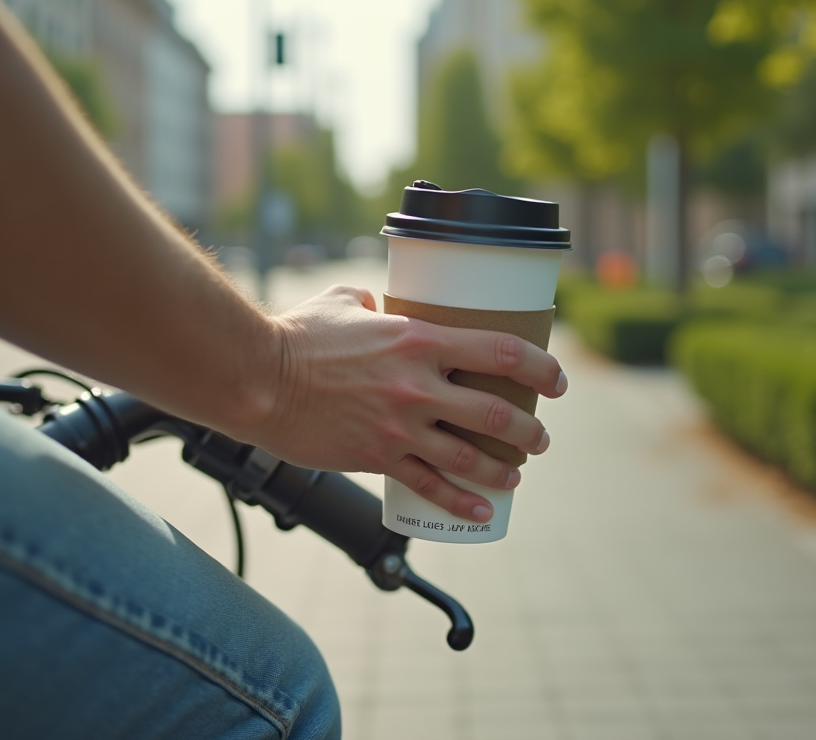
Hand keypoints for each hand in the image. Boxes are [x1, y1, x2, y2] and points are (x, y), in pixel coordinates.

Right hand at [252, 285, 567, 522]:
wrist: (259, 381)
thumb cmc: (297, 336)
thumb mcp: (344, 302)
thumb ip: (371, 302)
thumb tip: (379, 304)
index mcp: (420, 340)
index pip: (502, 354)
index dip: (540, 368)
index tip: (556, 381)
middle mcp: (419, 386)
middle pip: (497, 414)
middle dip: (530, 431)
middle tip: (540, 438)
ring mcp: (401, 427)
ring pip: (472, 457)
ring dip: (505, 470)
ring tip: (517, 474)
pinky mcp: (379, 459)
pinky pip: (430, 487)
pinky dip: (461, 503)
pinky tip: (482, 512)